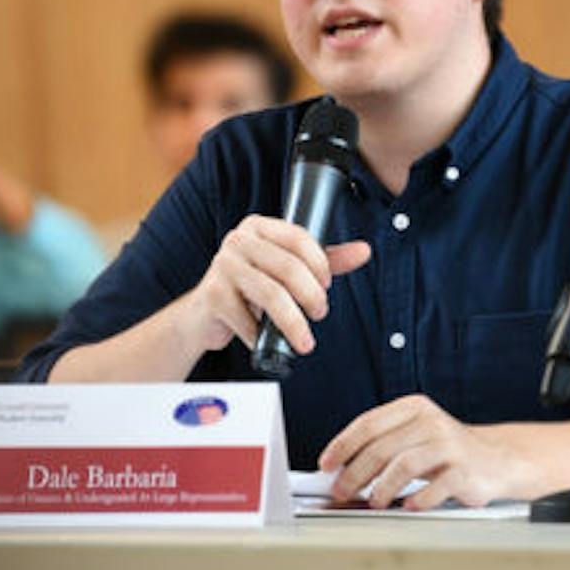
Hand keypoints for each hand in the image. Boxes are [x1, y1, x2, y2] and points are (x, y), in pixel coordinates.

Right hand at [179, 215, 370, 355]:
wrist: (204, 315)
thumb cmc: (252, 289)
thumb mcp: (288, 270)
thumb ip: (326, 259)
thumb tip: (364, 251)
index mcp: (259, 227)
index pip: (298, 236)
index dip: (319, 263)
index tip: (327, 285)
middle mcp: (238, 240)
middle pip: (288, 267)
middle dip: (312, 296)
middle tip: (320, 313)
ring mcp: (222, 265)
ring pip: (271, 295)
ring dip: (294, 323)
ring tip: (305, 340)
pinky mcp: (212, 294)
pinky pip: (247, 318)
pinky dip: (260, 336)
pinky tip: (264, 342)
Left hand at [318, 395, 522, 510]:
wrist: (497, 460)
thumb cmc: (447, 452)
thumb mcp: (414, 437)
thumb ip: (383, 445)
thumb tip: (339, 469)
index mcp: (413, 408)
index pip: (368, 423)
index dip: (342, 445)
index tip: (326, 465)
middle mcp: (431, 422)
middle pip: (381, 447)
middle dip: (355, 473)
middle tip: (342, 491)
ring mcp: (450, 445)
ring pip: (404, 465)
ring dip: (382, 488)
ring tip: (375, 502)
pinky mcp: (465, 470)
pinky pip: (435, 487)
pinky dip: (417, 500)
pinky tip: (408, 507)